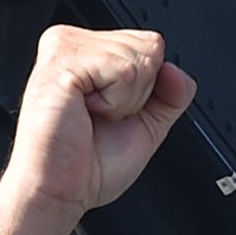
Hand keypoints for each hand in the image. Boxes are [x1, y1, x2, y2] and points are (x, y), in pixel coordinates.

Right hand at [0, 24, 197, 234]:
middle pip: (150, 46)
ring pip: (139, 59)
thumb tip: (177, 71)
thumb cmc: (87, 165)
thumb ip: (170, 95)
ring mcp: (65, 47)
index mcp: (89, 51)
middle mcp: (74, 43)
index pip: (150, 44)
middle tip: (101, 117)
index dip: (147, 88)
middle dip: (138, 93)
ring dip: (125, 101)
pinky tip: (85, 112)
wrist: (58, 191)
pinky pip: (123, 71)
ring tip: (92, 116)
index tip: (112, 111)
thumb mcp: (146, 125)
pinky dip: (115, 103)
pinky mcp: (62, 61)